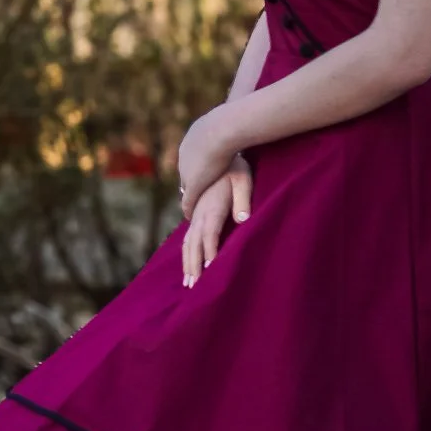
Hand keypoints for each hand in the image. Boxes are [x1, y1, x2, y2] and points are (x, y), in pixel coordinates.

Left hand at [175, 108, 237, 220]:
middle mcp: (186, 152)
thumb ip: (234, 123)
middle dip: (191, 179)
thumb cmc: (234, 123)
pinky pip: (188, 199)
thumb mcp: (232, 121)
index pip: (192, 156)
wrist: (225, 128)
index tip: (203, 172)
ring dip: (189, 194)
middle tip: (196, 191)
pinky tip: (190, 216)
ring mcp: (187, 167)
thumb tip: (244, 117)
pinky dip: (188, 208)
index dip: (198, 165)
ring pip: (186, 184)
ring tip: (193, 206)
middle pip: (186, 170)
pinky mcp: (193, 183)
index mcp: (193, 137)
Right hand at [181, 155, 252, 287]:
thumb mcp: (242, 178)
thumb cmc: (234, 162)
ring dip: (187, 262)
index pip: (210, 237)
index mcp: (212, 207)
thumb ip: (242, 199)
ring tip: (187, 281)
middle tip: (193, 288)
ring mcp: (195, 210)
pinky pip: (187, 232)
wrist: (214, 142)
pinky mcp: (195, 207)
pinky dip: (186, 249)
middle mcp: (200, 212)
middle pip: (194, 244)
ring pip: (187, 241)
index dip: (209, 256)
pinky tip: (187, 257)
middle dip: (194, 267)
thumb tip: (244, 218)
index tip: (209, 275)